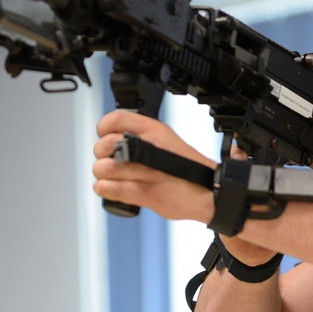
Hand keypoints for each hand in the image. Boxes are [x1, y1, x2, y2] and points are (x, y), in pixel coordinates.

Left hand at [93, 110, 216, 220]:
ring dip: (104, 176)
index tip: (108, 139)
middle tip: (112, 164)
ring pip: (103, 168)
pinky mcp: (145, 192)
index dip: (104, 130)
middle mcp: (149, 146)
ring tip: (115, 178)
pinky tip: (111, 189)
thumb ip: (141, 137)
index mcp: (154, 130)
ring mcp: (146, 170)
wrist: (210, 191)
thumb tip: (113, 140)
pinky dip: (105, 189)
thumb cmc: (188, 169)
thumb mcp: (166, 140)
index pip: (114, 118)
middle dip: (102, 157)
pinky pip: (109, 188)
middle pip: (103, 145)